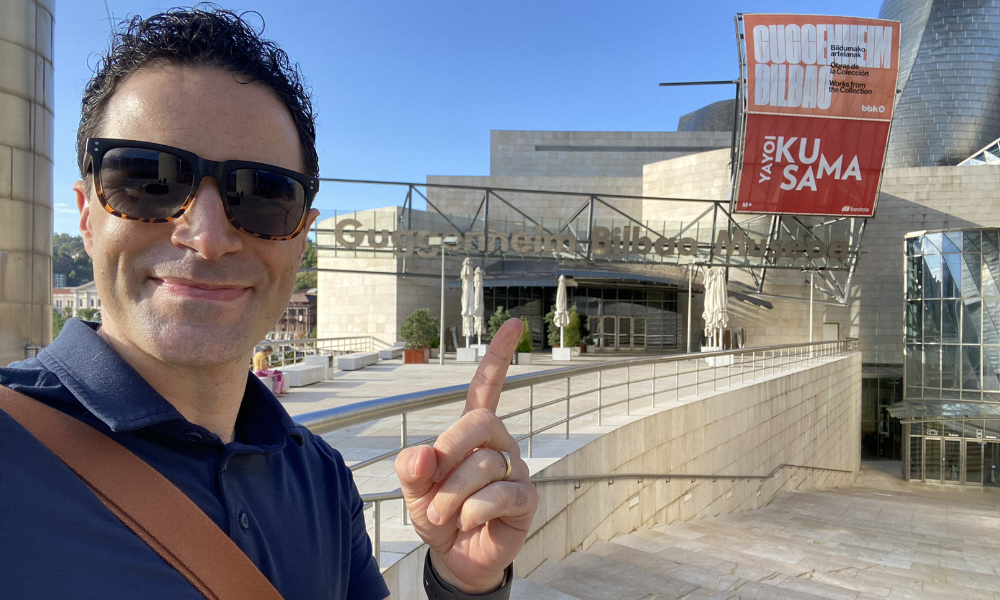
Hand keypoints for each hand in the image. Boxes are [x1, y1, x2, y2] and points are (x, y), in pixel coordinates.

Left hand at [394, 319, 537, 593]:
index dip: (499, 356)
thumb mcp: (413, 491)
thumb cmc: (439, 514)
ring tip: (444, 515)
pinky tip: (469, 521)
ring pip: (483, 465)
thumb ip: (410, 469)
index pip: (487, 387)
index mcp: (472, 433)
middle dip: (448, 451)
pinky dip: (472, 511)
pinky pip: (499, 494)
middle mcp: (499, 444)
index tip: (517, 325)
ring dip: (452, 496)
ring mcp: (515, 470)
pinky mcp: (526, 499)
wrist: (455, 557)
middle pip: (481, 422)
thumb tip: (421, 455)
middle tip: (431, 487)